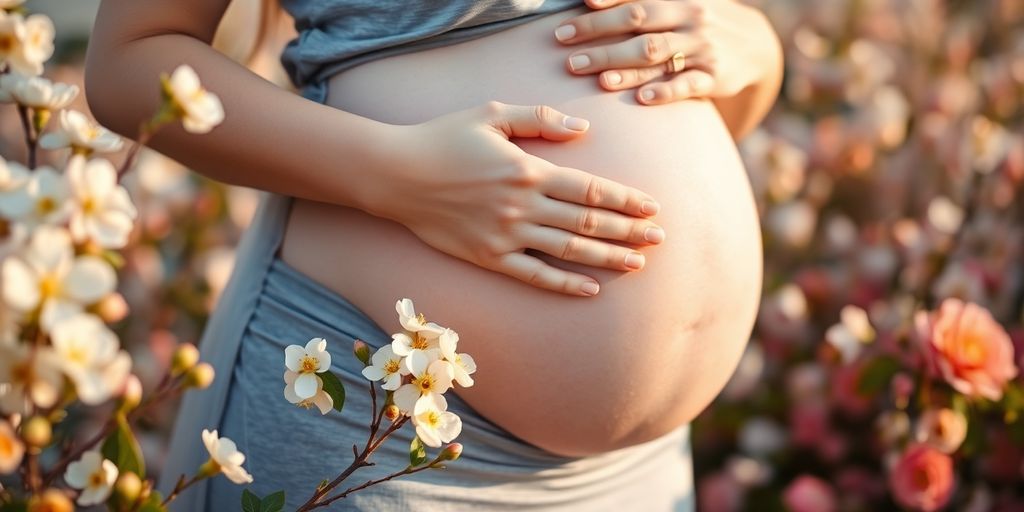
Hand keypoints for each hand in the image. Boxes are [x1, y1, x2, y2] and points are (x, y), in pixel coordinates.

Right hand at [372, 101, 664, 296]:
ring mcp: (506, 235)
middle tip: (660, 239)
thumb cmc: (444, 138)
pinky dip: (564, 284)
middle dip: (628, 231)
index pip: (590, 189)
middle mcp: (522, 206)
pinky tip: (591, 288)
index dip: (626, 199)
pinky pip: (534, 275)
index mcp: (527, 170)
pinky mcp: (488, 256)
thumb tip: (584, 130)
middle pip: (587, 222)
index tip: (653, 207)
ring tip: (638, 263)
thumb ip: (541, 119)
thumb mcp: (492, 113)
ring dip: (607, 257)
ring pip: (568, 250)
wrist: (396, 174)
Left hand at [554, 0, 772, 105]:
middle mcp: (689, 19)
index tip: (572, 14)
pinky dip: (664, 92)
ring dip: (624, 67)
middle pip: (639, 24)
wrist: (752, 45)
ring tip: (595, 78)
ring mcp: (701, 48)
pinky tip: (641, 99)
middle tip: (565, 47)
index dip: (604, 5)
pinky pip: (687, 85)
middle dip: (599, 35)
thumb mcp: (678, 2)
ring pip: (658, 56)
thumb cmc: (698, 22)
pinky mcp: (713, 78)